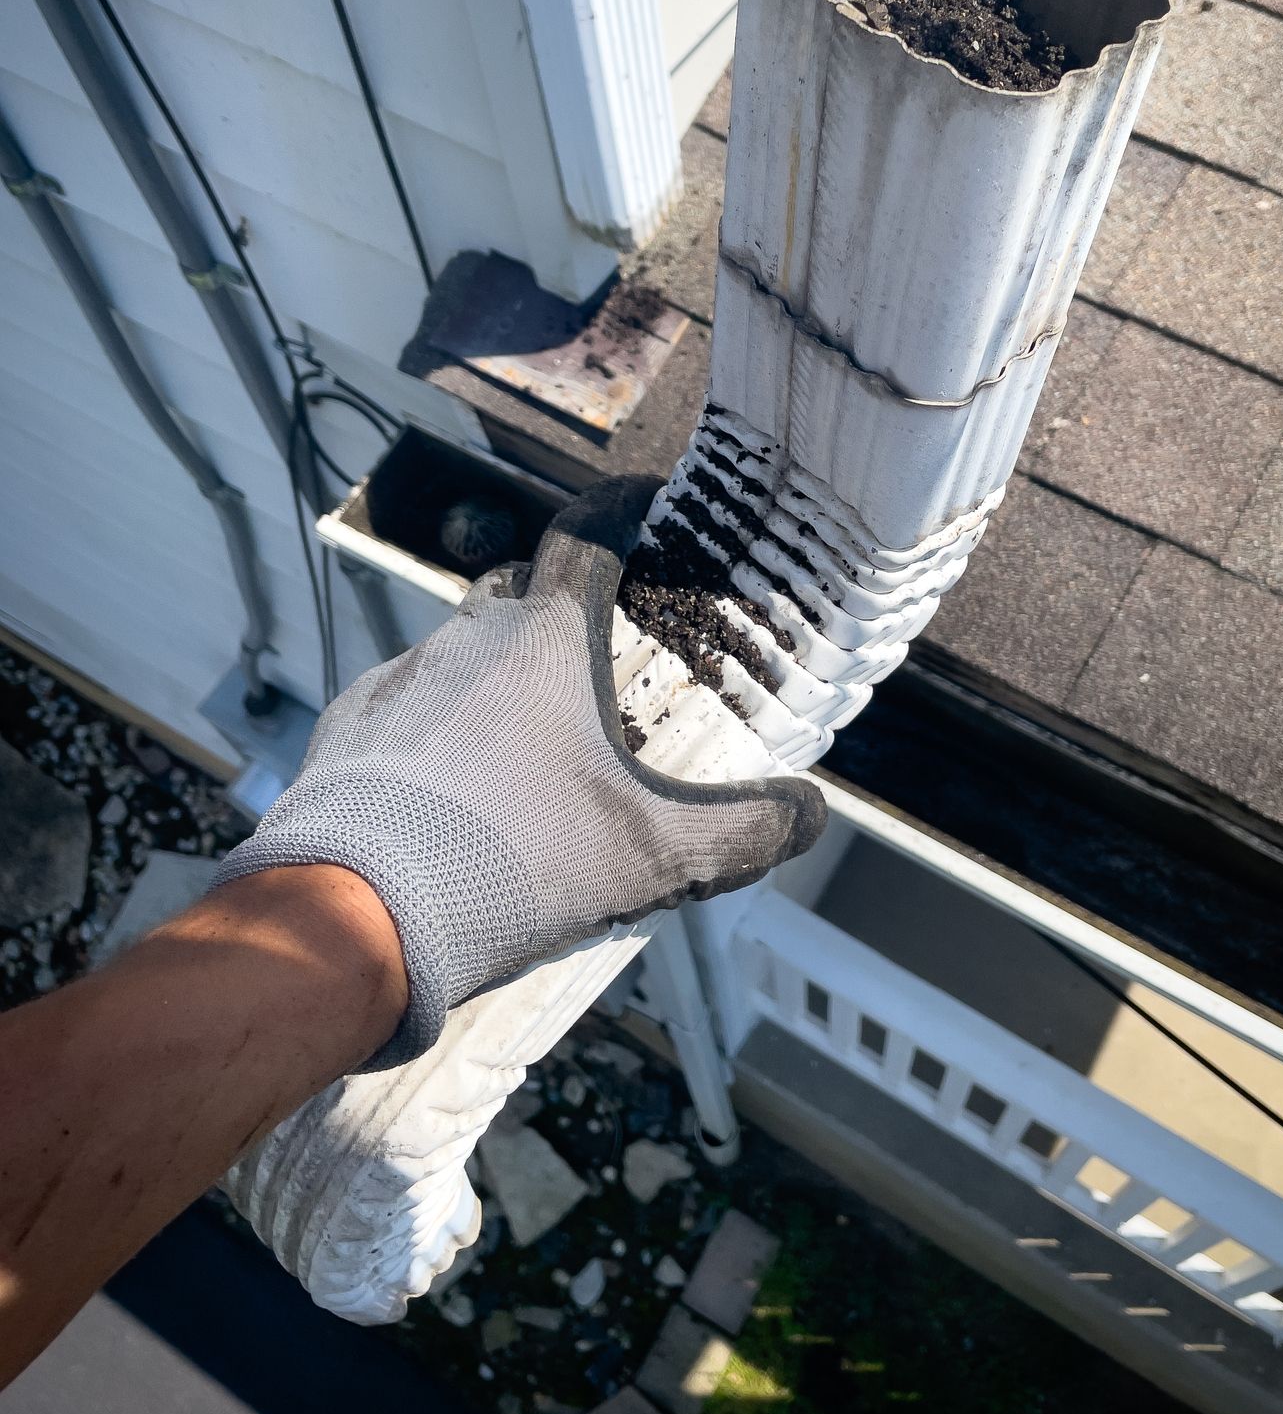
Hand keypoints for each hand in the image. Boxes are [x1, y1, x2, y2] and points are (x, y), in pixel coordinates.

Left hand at [213, 476, 824, 1067]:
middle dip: (555, 617)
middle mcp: (463, 638)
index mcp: (543, 640)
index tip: (643, 500)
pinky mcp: (342, 729)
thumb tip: (810, 814)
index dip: (619, 510)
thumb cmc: (517, 861)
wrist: (355, 914)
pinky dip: (432, 734)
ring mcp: (394, 679)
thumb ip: (741, 832)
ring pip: (455, 655)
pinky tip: (448, 798)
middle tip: (590, 679)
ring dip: (491, 686)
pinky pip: (400, 709)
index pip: (586, 536)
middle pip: (518, 594)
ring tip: (519, 763)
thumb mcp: (651, 856)